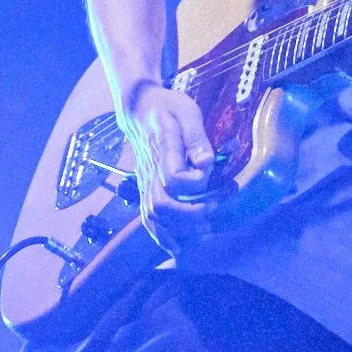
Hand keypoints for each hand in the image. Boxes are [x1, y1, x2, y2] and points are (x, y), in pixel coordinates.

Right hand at [117, 80, 219, 252]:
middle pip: (161, 204)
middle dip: (190, 214)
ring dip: (179, 228)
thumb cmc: (167, 107)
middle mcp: (150, 168)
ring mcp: (145, 179)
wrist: (139, 108)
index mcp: (163, 147)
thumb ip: (197, 137)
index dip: (195, 183)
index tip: (209, 172)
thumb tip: (207, 163)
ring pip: (153, 215)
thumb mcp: (187, 111)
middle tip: (212, 209)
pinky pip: (147, 216)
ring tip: (203, 228)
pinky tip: (177, 245)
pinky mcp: (145, 186)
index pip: (174, 178)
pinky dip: (161, 235)